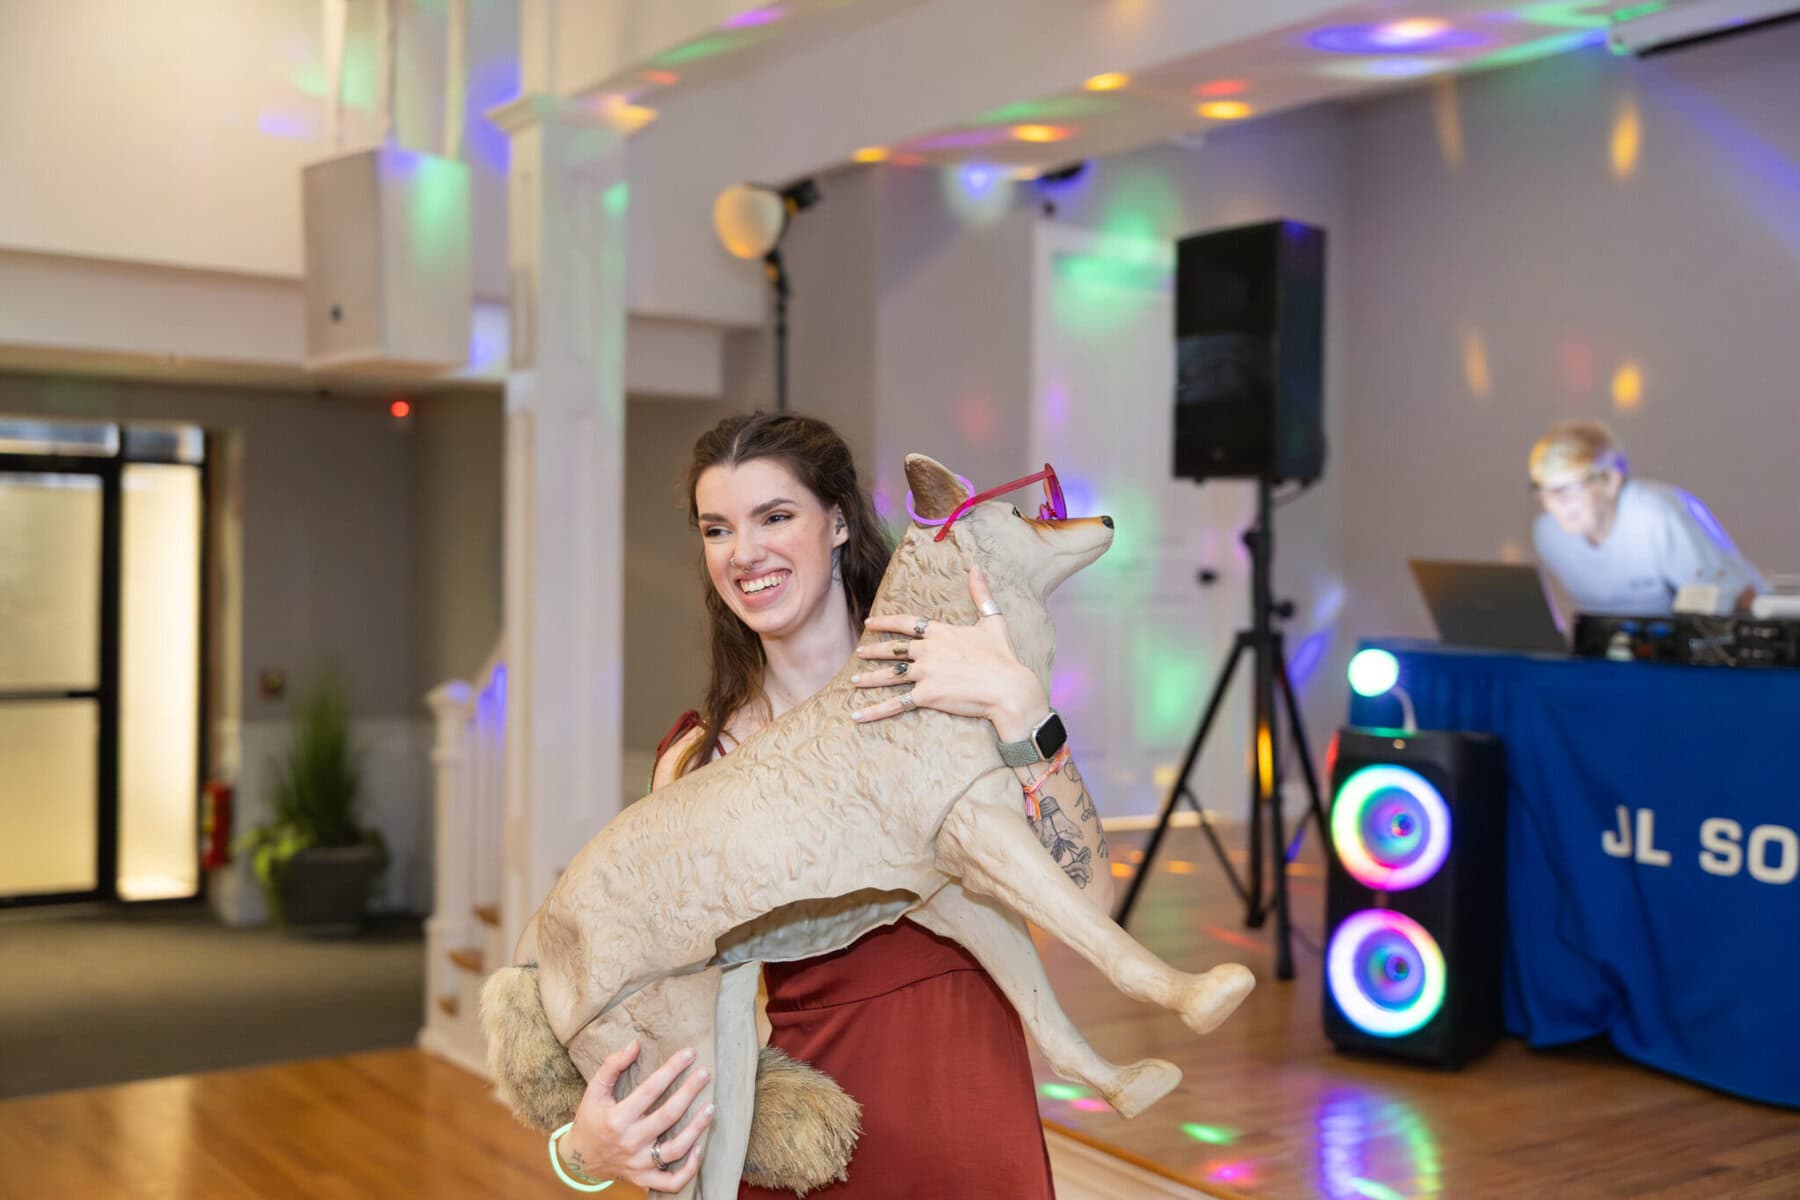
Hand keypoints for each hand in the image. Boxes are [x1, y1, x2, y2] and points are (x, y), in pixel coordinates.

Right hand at [557, 1040, 714, 1192]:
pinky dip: (689, 1169)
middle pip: (667, 1116)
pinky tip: (700, 1149)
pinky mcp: (644, 1178)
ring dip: (697, 1129)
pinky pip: (671, 1181)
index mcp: (617, 1118)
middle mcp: (629, 1141)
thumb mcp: (594, 1090)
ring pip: (675, 1149)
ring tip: (711, 1108)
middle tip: (705, 1074)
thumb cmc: (591, 1119)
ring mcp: (638, 1163)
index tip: (689, 1054)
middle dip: (689, 1092)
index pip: (651, 1089)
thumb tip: (635, 1044)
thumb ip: (612, 1065)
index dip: (672, 1069)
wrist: (580, 1159)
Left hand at [850, 565, 1046, 740]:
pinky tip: (858, 715)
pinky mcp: (927, 696)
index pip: (906, 623)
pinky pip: (896, 704)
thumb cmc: (1002, 656)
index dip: (885, 622)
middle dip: (874, 651)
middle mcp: (928, 651)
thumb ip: (981, 593)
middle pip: (893, 650)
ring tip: (855, 680)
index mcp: (940, 632)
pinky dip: (875, 711)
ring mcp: (925, 673)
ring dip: (870, 678)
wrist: (1007, 687)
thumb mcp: (993, 620)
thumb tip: (977, 567)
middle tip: (859, 653)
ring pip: (890, 675)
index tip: (870, 622)